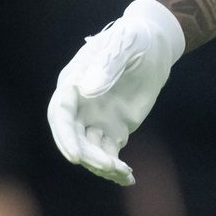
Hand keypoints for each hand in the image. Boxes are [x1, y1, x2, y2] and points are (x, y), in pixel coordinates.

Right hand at [47, 0, 184, 185]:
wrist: (155, 45)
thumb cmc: (133, 37)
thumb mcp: (124, 44)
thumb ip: (108, 65)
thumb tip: (88, 90)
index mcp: (73, 83)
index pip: (60, 114)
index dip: (65, 136)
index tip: (76, 156)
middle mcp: (80, 105)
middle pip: (74, 137)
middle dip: (88, 155)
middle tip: (109, 165)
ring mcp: (96, 119)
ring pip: (91, 150)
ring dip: (103, 164)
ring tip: (123, 172)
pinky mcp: (114, 129)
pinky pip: (110, 153)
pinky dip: (116, 167)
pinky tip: (128, 177)